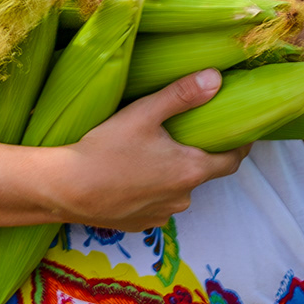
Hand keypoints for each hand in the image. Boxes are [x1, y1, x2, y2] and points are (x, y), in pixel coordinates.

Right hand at [38, 73, 246, 229]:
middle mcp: (183, 198)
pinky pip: (156, 205)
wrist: (65, 189)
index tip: (238, 132)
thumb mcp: (143, 113)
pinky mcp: (141, 225)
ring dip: (171, 175)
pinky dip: (152, 192)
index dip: (238, 146)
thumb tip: (216, 78)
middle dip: (197, 156)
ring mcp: (162, 215)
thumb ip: (182, 95)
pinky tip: (132, 178)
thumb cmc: (105, 149)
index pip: (232, 161)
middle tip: (183, 135)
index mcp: (191, 170)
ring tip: (151, 155)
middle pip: (202, 174)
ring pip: (177, 191)